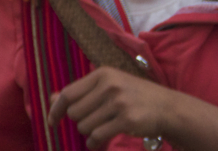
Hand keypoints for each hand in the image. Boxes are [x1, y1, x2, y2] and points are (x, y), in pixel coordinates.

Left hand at [47, 66, 171, 148]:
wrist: (166, 107)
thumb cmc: (134, 95)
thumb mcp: (108, 86)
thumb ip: (81, 92)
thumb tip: (51, 99)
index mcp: (103, 74)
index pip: (68, 93)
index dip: (56, 109)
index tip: (52, 121)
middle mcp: (109, 85)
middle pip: (74, 113)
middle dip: (80, 121)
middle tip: (95, 119)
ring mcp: (118, 103)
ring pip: (84, 127)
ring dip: (90, 132)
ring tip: (104, 126)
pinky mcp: (126, 120)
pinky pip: (96, 137)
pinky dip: (95, 142)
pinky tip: (102, 138)